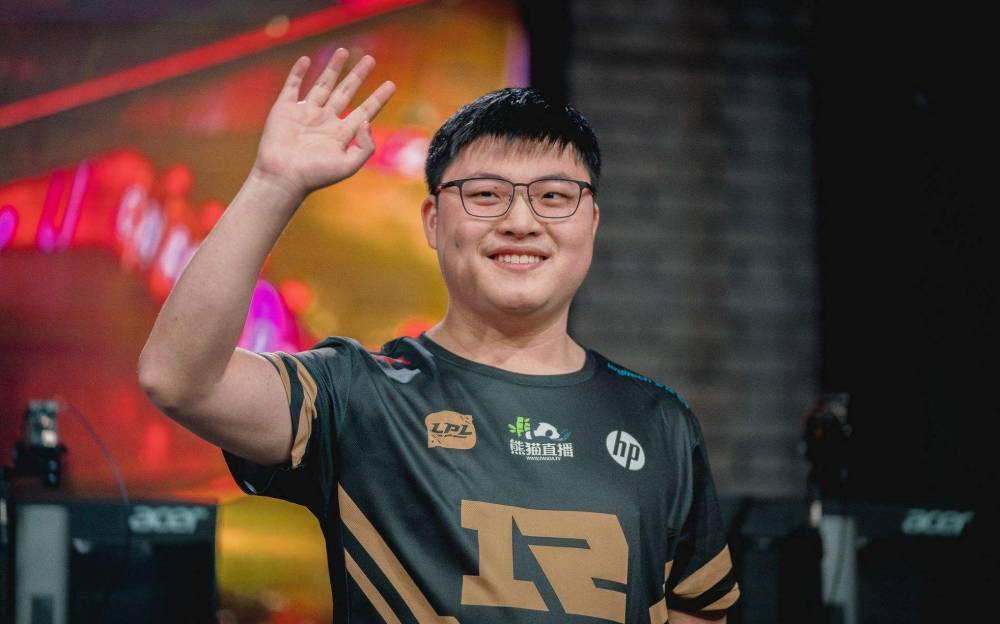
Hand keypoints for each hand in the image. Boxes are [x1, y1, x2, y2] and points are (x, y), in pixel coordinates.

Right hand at [252, 49, 395, 198]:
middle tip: (370, 59)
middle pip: (346, 92)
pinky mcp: (284, 109)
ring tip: (343, 51)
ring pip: (323, 84)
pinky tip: (306, 60)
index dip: (378, 98)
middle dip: (358, 76)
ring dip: (333, 68)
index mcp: (341, 134)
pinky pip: (292, 86)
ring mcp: (305, 113)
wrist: (283, 177)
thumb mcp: (348, 165)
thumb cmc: (315, 175)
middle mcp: (325, 121)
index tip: (391, 84)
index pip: (364, 111)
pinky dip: (298, 73)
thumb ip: (365, 146)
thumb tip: (367, 121)